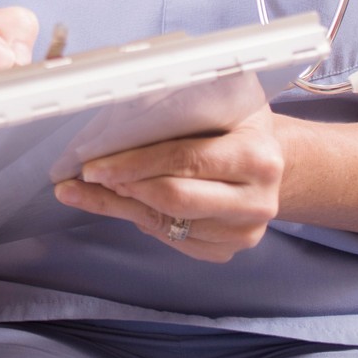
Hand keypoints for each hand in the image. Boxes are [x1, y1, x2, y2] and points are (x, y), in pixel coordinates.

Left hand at [52, 105, 284, 262]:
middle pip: (173, 199)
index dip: (133, 163)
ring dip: (124, 205)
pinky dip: (143, 221)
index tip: (94, 164)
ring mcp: (244, 231)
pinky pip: (173, 240)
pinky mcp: (228, 250)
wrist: (270, 165)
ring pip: (166, 223)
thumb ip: (180, 113)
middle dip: (122, 186)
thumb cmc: (236, 128)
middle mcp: (257, 200)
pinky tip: (127, 203)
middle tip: (87, 175)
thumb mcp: (220, 107)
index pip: (184, 159)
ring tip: (95, 187)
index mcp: (257, 156)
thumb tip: (114, 121)